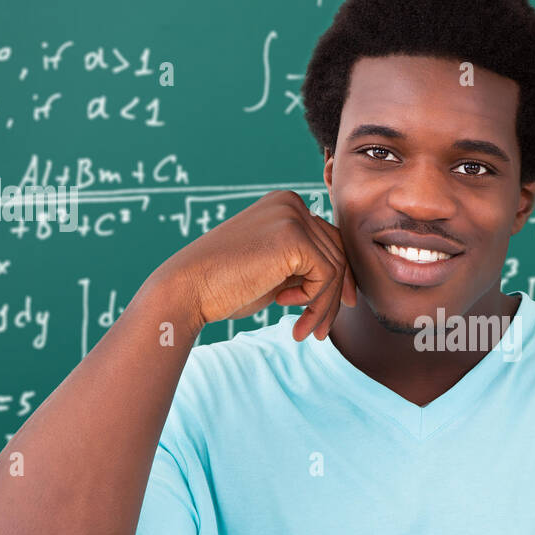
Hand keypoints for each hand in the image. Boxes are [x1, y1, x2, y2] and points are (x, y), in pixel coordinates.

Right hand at [150, 189, 356, 340]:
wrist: (187, 289)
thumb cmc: (225, 285)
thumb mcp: (274, 269)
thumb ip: (305, 265)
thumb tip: (347, 281)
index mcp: (285, 205)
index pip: (329, 242)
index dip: (337, 280)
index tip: (332, 312)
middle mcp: (291, 203)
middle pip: (337, 253)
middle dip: (333, 297)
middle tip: (321, 331)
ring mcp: (293, 216)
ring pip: (336, 267)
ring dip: (323, 306)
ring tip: (305, 331)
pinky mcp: (295, 237)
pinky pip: (327, 275)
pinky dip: (314, 300)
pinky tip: (283, 306)